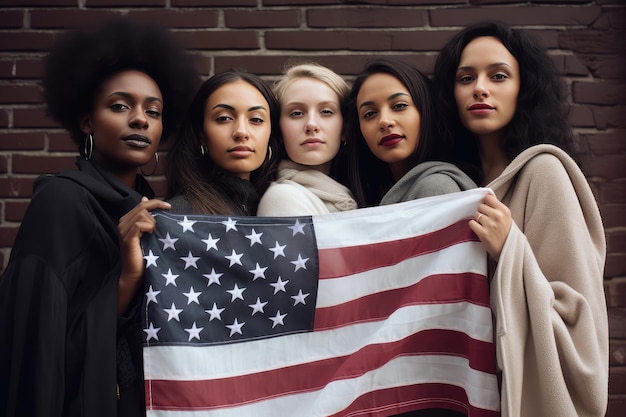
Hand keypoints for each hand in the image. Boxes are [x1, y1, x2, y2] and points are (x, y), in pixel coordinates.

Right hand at [117, 197, 170, 314]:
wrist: (136, 273)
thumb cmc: (145, 254)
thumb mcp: (148, 232)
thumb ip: (147, 217)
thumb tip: (144, 198)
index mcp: (127, 220)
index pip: (142, 204)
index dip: (156, 202)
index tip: (169, 207)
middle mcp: (123, 223)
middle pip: (143, 207)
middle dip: (156, 212)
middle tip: (164, 223)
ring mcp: (123, 230)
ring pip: (142, 214)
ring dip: (153, 222)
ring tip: (155, 233)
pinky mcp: (127, 238)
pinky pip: (139, 224)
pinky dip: (148, 226)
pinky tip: (152, 233)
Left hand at [469, 193, 511, 261]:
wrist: (509, 251)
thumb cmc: (507, 234)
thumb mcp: (507, 218)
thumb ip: (497, 208)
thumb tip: (486, 198)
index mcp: (504, 211)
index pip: (488, 198)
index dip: (485, 202)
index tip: (486, 207)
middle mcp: (497, 216)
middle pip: (480, 206)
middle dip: (481, 212)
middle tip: (486, 220)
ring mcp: (490, 225)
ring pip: (476, 215)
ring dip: (477, 220)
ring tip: (485, 226)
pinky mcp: (483, 233)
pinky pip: (471, 223)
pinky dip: (474, 226)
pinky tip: (480, 230)